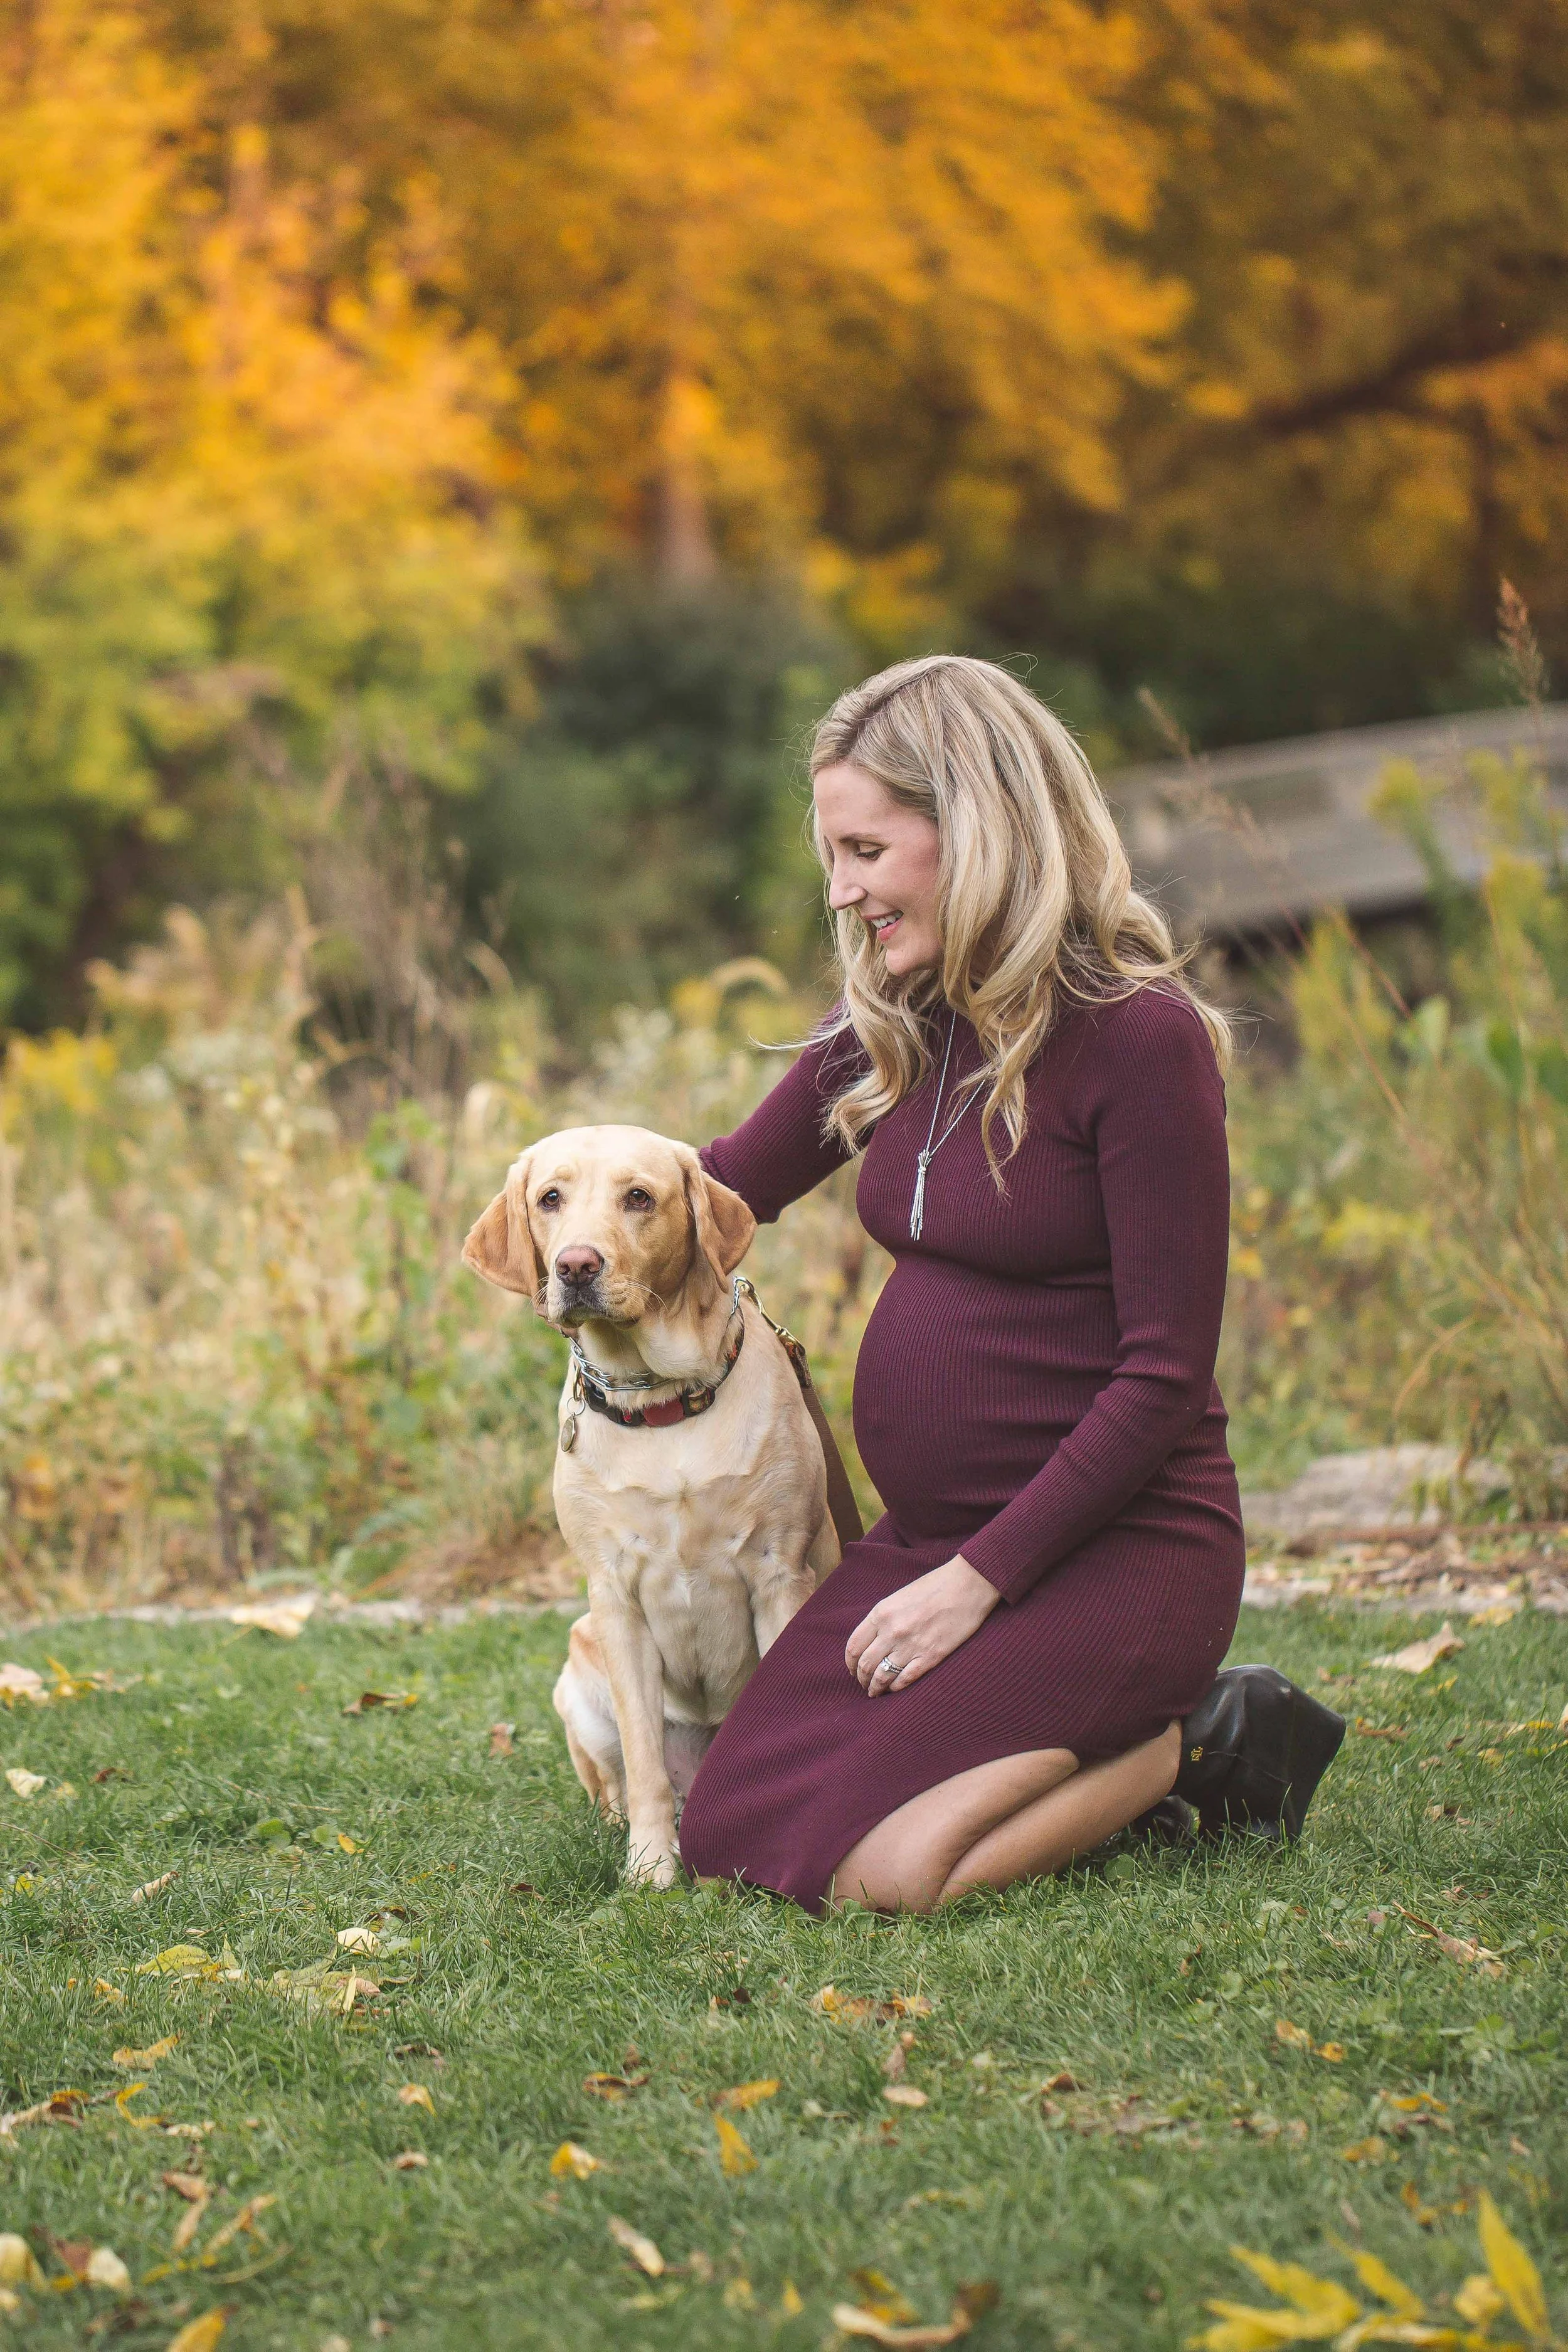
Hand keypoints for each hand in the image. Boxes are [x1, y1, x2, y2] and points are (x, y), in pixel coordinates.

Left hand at [845, 1555, 999, 1695]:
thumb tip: (872, 1640)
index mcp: (881, 1613)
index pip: (854, 1646)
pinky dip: (896, 1688)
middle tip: (864, 1684)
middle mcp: (892, 1631)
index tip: (852, 1669)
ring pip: (882, 1676)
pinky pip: (905, 1680)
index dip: (850, 1663)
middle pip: (865, 1665)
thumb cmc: (935, 1586)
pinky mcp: (930, 1657)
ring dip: (876, 1688)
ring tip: (876, 1692)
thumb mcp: (899, 1597)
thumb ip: (883, 1618)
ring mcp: (911, 1645)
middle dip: (861, 1679)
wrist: (967, 1586)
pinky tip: (895, 1688)